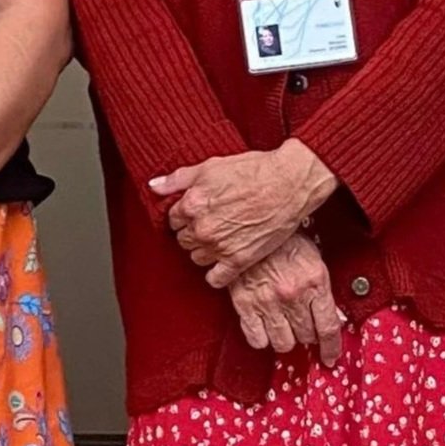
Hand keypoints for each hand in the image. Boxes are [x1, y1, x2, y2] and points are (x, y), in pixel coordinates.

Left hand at [149, 142, 333, 279]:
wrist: (290, 182)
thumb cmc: (254, 170)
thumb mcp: (211, 166)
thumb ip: (178, 179)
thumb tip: (154, 186)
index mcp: (192, 204)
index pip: (173, 220)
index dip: (186, 215)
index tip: (199, 212)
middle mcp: (203, 228)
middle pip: (184, 240)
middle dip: (194, 232)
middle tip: (214, 223)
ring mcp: (220, 246)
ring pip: (197, 259)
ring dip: (205, 251)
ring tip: (222, 238)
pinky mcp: (239, 260)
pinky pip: (215, 279)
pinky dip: (217, 273)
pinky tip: (225, 262)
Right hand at [227, 232, 344, 365]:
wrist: (250, 226)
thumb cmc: (283, 241)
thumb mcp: (313, 259)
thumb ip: (322, 289)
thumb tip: (334, 317)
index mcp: (314, 282)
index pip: (328, 328)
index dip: (331, 347)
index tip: (330, 357)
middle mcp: (292, 295)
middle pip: (306, 336)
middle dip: (308, 336)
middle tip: (304, 328)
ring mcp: (268, 302)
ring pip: (283, 343)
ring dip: (286, 339)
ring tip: (285, 327)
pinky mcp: (245, 305)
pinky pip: (257, 339)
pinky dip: (263, 338)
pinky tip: (265, 328)